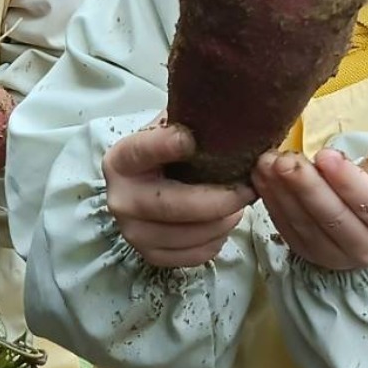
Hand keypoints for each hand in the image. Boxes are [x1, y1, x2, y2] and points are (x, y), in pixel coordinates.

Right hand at [102, 119, 255, 268]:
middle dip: (217, 200)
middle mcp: (120, 199)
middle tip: (247, 189)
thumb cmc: (167, 154)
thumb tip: (228, 111)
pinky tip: (223, 223)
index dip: (164, 146)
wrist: (147, 185)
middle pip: (171, 205)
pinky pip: (193, 255)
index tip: (190, 139)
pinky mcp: (150, 256)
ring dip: (223, 222)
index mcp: (121, 160)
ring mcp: (133, 232)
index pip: (140, 152)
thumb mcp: (171, 128)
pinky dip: (216, 241)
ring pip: (187, 235)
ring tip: (240, 205)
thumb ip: (188, 121)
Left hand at [254, 113, 367, 270]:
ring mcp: (335, 256)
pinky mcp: (307, 254)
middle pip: (334, 219)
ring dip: (282, 193)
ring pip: (305, 225)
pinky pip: (286, 229)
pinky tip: (260, 176)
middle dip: (307, 188)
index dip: (348, 181)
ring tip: (266, 162)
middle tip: (285, 160)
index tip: (325, 154)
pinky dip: (271, 202)